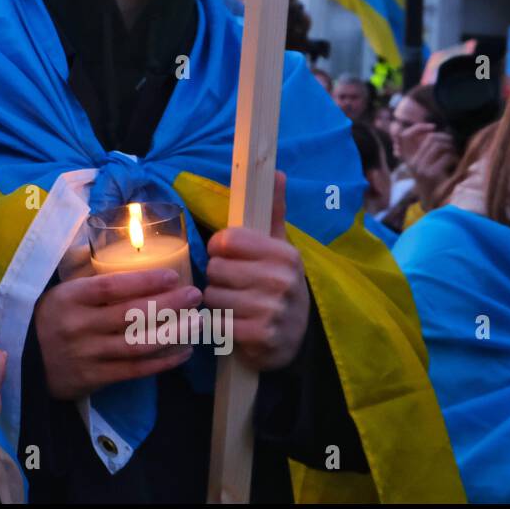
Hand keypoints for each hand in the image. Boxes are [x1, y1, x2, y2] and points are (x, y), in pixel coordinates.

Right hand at [33, 265, 198, 400]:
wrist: (22, 363)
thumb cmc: (48, 319)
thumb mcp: (59, 293)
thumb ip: (88, 277)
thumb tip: (122, 250)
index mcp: (68, 298)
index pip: (110, 287)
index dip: (143, 281)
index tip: (171, 275)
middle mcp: (78, 325)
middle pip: (130, 315)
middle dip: (167, 304)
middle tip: (194, 294)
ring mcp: (86, 354)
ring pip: (137, 344)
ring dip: (172, 333)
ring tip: (197, 323)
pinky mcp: (93, 378)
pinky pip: (134, 370)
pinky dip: (162, 362)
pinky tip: (182, 352)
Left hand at [203, 171, 309, 371]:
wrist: (296, 337)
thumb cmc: (278, 284)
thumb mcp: (279, 247)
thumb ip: (273, 210)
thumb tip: (275, 171)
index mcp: (285, 254)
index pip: (226, 241)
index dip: (220, 249)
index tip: (230, 257)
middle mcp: (282, 280)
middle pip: (215, 269)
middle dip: (218, 278)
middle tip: (235, 285)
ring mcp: (273, 310)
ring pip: (213, 296)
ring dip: (217, 303)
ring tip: (235, 305)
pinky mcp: (262, 337)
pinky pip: (218, 323)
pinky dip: (221, 326)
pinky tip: (237, 325)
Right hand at [400, 122, 457, 203]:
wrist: (436, 202)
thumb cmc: (435, 180)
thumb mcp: (426, 164)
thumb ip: (426, 150)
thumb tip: (433, 131)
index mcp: (408, 159)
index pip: (403, 136)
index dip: (417, 128)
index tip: (431, 127)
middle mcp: (412, 163)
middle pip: (430, 138)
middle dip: (445, 138)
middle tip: (453, 144)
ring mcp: (421, 168)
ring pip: (439, 146)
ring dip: (451, 148)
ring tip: (455, 155)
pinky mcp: (431, 173)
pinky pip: (447, 156)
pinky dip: (455, 159)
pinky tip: (456, 165)